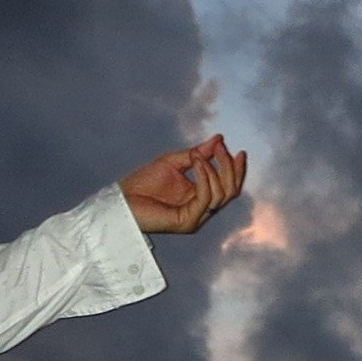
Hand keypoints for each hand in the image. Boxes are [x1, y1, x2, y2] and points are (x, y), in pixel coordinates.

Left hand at [123, 134, 247, 233]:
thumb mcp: (174, 162)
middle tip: (222, 149)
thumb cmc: (142, 183)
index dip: (236, 171)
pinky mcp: (187, 221)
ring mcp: (196, 218)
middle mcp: (201, 211)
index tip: (239, 152)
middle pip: (230, 192)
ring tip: (200, 155)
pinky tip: (196, 163)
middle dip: (229, 168)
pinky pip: (205, 198)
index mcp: (200, 199)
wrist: (122, 198)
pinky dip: (204, 178)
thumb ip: (197, 153)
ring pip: (221, 195)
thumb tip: (218, 139)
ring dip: (214, 170)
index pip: (228, 187)